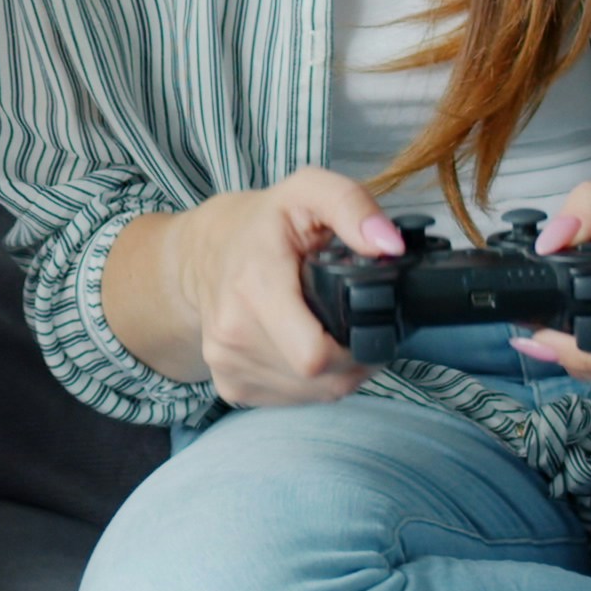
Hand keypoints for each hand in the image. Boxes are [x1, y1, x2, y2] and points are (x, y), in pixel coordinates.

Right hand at [175, 169, 403, 407]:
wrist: (201, 253)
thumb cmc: (262, 224)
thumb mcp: (307, 190)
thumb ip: (352, 206)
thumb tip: (389, 245)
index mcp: (254, 284)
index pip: (314, 354)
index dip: (358, 346)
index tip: (367, 319)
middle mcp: (234, 332)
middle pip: (322, 378)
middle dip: (353, 357)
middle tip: (355, 322)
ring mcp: (228, 363)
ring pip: (313, 394)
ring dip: (335, 371)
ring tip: (330, 330)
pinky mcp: (229, 386)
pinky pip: (293, 400)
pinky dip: (311, 382)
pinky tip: (307, 347)